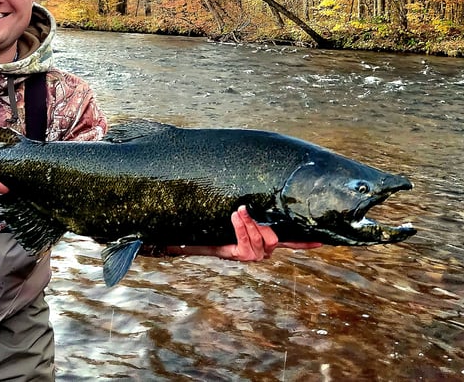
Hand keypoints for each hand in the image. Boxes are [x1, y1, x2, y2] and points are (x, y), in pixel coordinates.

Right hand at [163, 205, 321, 260]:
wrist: (210, 242)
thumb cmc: (196, 240)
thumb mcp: (185, 241)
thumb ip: (169, 244)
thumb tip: (142, 251)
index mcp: (234, 252)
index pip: (245, 246)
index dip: (246, 230)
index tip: (237, 211)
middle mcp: (253, 253)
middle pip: (263, 242)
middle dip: (253, 227)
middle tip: (240, 209)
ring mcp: (266, 247)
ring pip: (274, 240)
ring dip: (265, 226)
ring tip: (250, 210)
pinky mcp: (275, 239)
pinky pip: (293, 242)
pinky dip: (305, 241)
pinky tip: (320, 239)